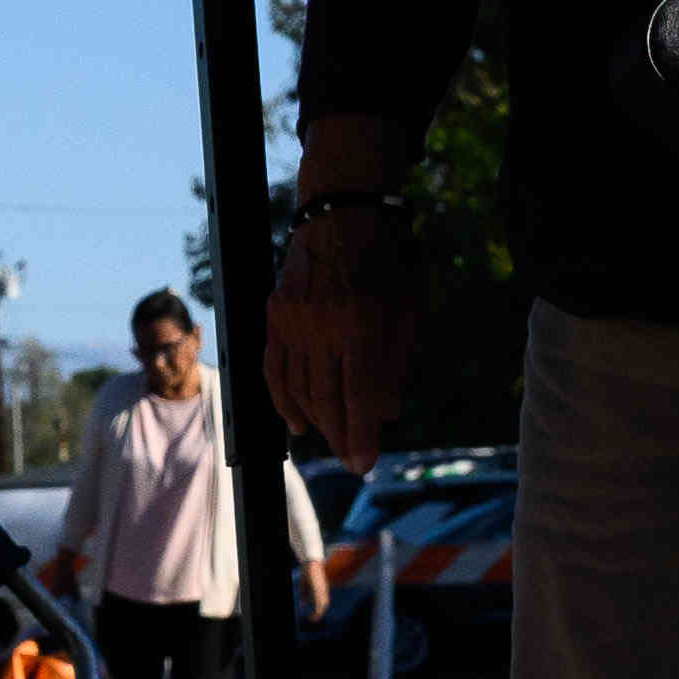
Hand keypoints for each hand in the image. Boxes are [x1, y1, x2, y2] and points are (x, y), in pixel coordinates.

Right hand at [267, 194, 415, 453]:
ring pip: (297, 388)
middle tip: (351, 462)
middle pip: (326, 398)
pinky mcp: (274, 314)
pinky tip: (297, 422)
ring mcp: (292, 319)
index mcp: (363, 322)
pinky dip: (283, 400)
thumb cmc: (384, 264)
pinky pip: (272, 369)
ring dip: (315, 422)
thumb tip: (386, 414)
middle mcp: (323, 324)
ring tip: (332, 441)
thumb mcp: (406, 311)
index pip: (359, 394)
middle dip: (340, 437)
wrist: (340, 214)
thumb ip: (395, 364)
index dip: (362, 434)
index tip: (363, 463)